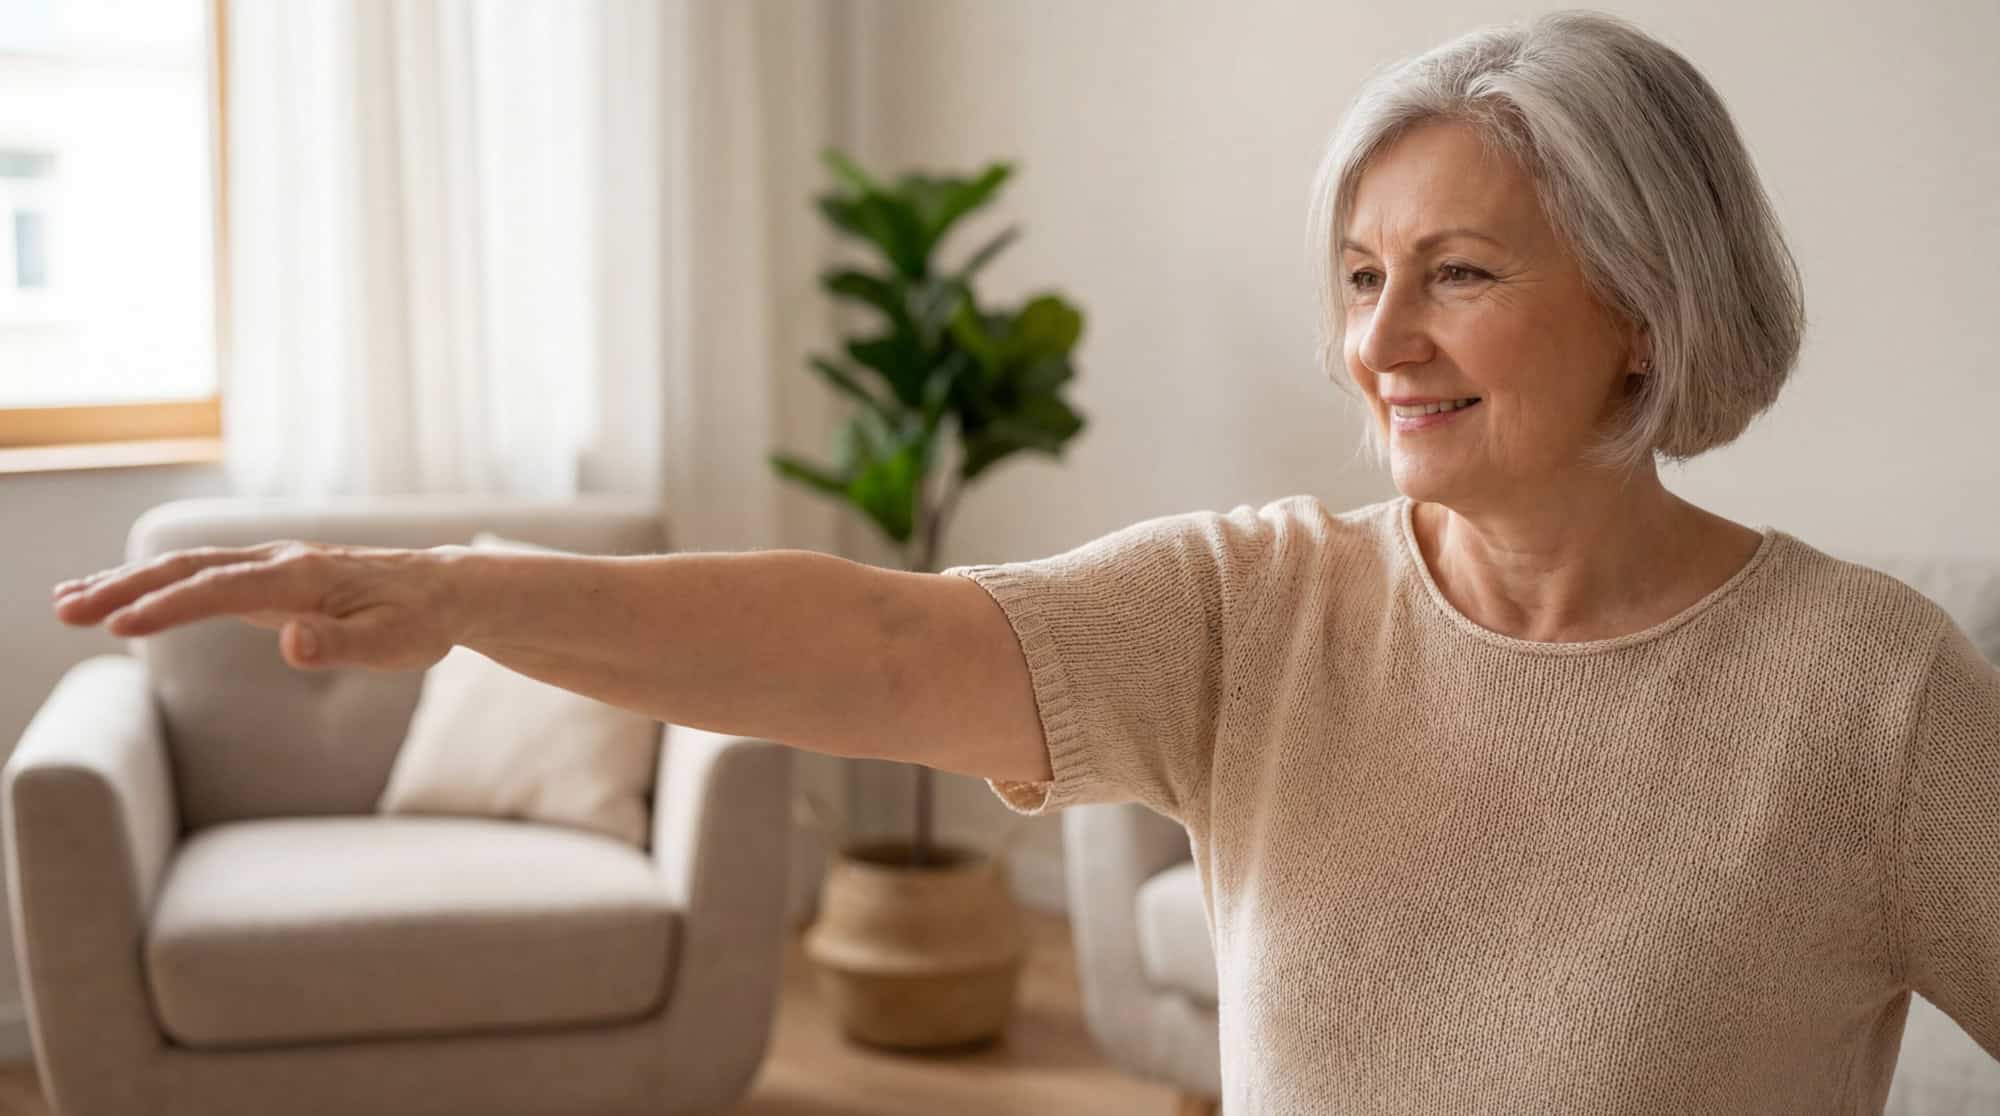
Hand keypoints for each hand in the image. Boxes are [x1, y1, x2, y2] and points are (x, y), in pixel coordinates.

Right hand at [50, 541, 464, 671]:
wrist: (444, 590)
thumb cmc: (420, 622)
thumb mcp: (391, 645)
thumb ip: (338, 646)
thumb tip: (290, 642)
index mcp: (302, 578)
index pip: (222, 589)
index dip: (168, 607)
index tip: (118, 626)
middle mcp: (279, 562)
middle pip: (189, 569)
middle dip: (125, 588)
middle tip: (64, 610)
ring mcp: (272, 566)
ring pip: (189, 567)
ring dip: (128, 582)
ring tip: (68, 602)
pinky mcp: (270, 578)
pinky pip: (203, 575)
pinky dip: (156, 583)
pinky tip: (121, 598)